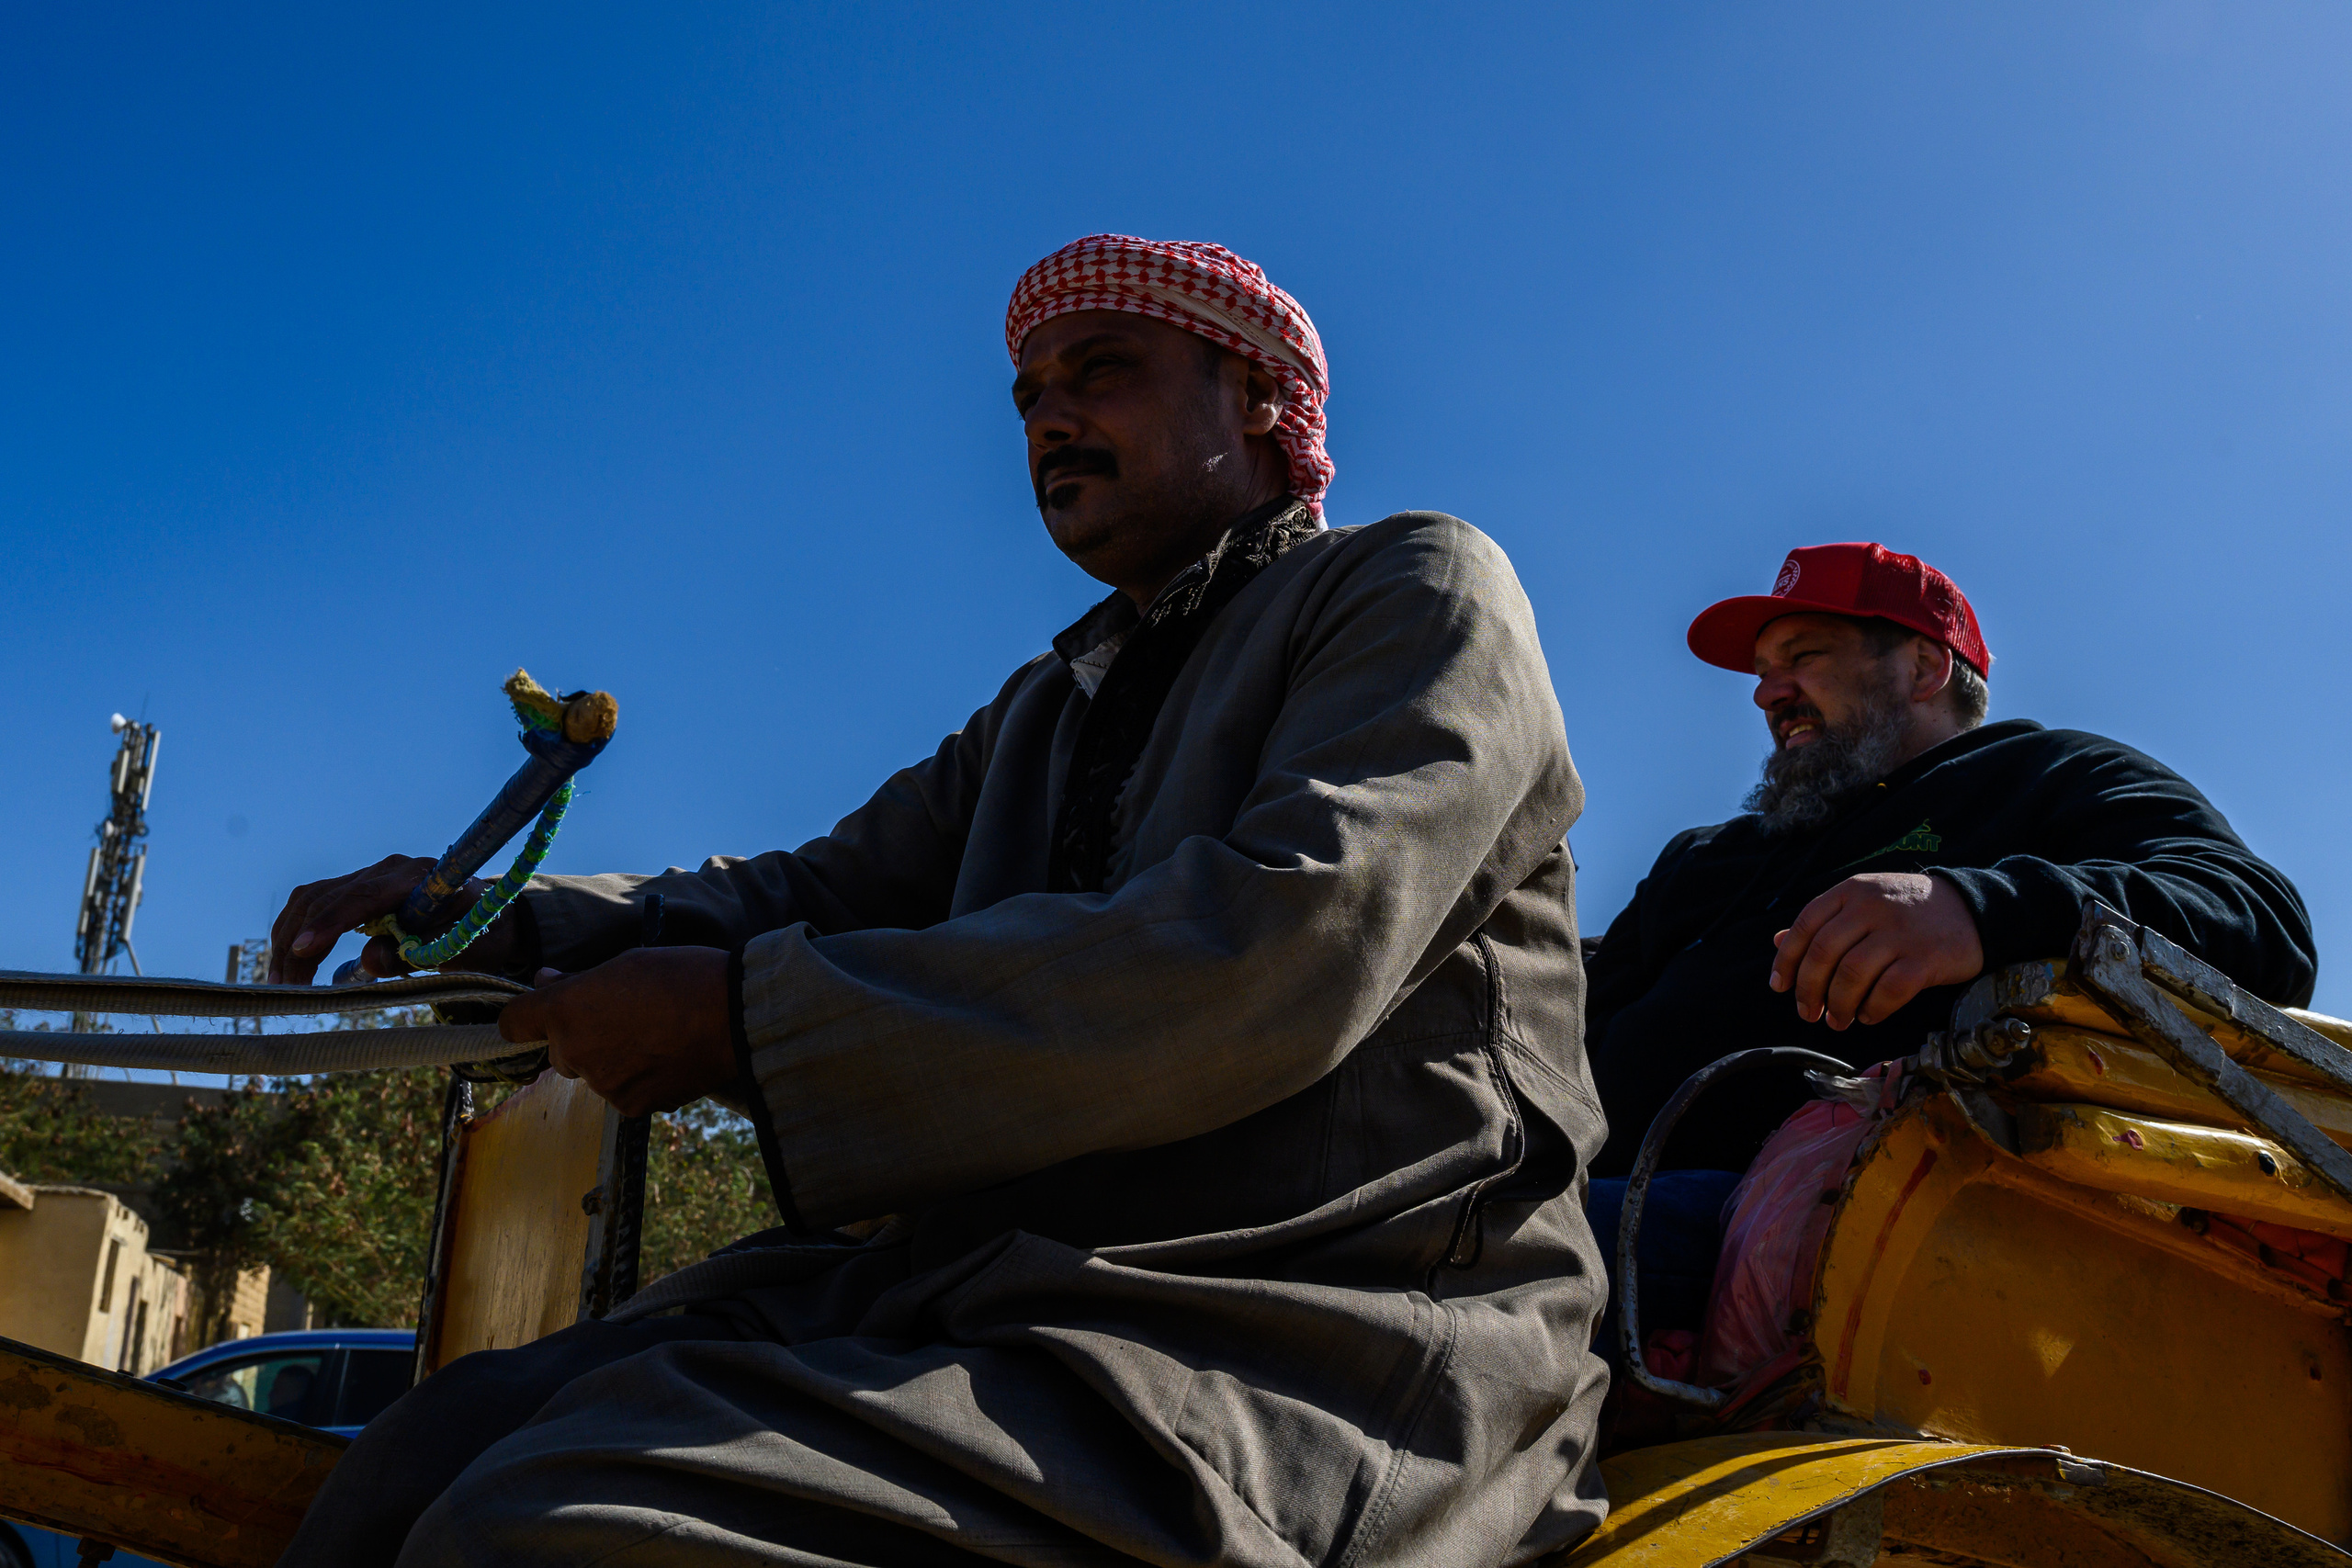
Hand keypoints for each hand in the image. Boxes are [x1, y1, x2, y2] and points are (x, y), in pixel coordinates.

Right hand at [267, 856, 515, 983]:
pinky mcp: (357, 888)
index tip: (302, 949)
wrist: (487, 915)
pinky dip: (295, 930)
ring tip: (280, 982)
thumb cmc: (479, 933)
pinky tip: (287, 961)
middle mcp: (388, 869)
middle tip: (287, 988)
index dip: (330, 921)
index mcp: (417, 877)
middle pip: (327, 897)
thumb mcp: (459, 948)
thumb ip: (420, 952)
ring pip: (312, 898)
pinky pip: (315, 902)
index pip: (363, 895)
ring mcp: (370, 875)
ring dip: (288, 938)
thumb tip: (371, 961)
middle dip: (299, 943)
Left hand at [497, 947, 736, 1116]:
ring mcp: (602, 1084)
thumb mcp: (626, 963)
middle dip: (583, 1038)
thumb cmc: (683, 977)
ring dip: (613, 1060)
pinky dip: (638, 1080)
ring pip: (595, 1073)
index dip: (526, 1018)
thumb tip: (546, 981)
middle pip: (560, 1051)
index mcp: (566, 1010)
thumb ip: (579, 981)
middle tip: (626, 1018)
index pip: (513, 1023)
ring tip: (656, 1037)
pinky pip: (623, 1093)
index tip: (542, 1013)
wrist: (735, 1017)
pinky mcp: (630, 1106)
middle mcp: (574, 1051)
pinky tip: (667, 1058)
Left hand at [1770, 872, 1985, 1029]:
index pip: (1805, 925)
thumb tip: (1778, 942)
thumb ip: (1824, 921)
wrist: (1973, 908)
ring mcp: (1900, 932)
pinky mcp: (1926, 958)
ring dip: (1838, 1005)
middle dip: (1809, 989)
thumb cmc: (1908, 910)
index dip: (1787, 960)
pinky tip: (1868, 1015)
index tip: (1780, 986)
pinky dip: (1873, 1008)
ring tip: (1837, 1020)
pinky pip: (1889, 990)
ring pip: (1852, 974)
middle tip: (1808, 1013)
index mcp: (1852, 892)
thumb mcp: (1864, 902)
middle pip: (1824, 953)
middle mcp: (1872, 907)